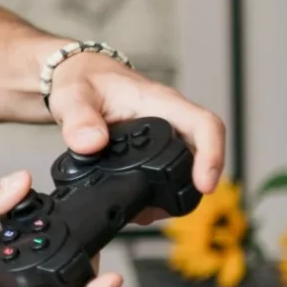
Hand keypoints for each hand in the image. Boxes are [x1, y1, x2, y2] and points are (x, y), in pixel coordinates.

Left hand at [47, 52, 226, 199]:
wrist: (77, 75)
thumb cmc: (82, 78)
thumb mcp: (73, 95)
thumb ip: (79, 118)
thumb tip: (91, 143)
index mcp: (159, 102)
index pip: (204, 124)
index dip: (212, 155)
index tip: (205, 184)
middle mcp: (169, 118)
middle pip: (201, 153)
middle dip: (189, 185)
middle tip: (161, 210)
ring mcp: (163, 134)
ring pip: (185, 166)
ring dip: (172, 192)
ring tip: (146, 211)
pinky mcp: (152, 148)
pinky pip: (166, 169)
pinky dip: (156, 191)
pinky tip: (138, 203)